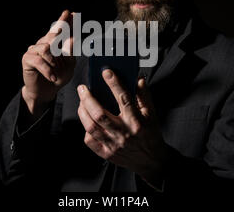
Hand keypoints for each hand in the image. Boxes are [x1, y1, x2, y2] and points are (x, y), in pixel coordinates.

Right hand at [22, 10, 75, 117]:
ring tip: (56, 70)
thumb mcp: (69, 65)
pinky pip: (39, 60)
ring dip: (54, 60)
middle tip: (65, 31)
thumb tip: (72, 38)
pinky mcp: (27, 58)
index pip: (61, 30)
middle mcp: (44, 43)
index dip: (66, 21)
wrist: (46, 91)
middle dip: (61, 30)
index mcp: (55, 43)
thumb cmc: (58, 76)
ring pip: (46, 47)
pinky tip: (52, 76)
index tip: (71, 13)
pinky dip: (48, 69)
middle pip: (54, 33)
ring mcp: (35, 50)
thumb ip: (70, 52)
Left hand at [77, 69, 167, 186]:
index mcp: (137, 121)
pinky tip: (87, 120)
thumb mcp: (152, 114)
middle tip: (82, 88)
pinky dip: (86, 129)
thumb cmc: (151, 135)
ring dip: (83, 112)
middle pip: (100, 114)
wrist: (151, 161)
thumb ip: (144, 96)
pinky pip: (90, 141)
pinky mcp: (106, 154)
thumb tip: (138, 79)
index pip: (123, 99)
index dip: (114, 84)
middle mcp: (124, 133)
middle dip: (88, 99)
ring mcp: (113, 145)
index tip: (105, 72)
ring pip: (91, 127)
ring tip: (81, 101)